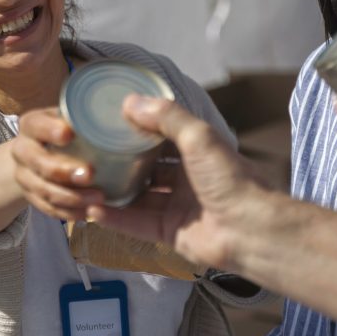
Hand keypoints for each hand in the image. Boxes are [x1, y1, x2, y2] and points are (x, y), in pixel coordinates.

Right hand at [11, 107, 105, 220]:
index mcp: (32, 124)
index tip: (68, 134)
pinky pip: (47, 209)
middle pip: (36, 162)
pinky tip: (87, 212)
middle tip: (90, 173)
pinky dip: (68, 212)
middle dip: (62, 170)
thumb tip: (132, 107)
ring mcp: (24, 176)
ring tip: (98, 198)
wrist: (38, 154)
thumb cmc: (67, 131)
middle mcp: (23, 149)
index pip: (35, 125)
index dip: (49, 130)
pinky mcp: (32, 197)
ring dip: (70, 196)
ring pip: (42, 190)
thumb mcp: (72, 117)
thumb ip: (90, 115)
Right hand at [87, 95, 262, 270]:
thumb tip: (130, 102)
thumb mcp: (199, 137)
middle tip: (90, 152)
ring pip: (138, 197)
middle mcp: (187, 178)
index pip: (162, 136)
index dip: (138, 129)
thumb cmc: (230, 179)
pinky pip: (136, 224)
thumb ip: (166, 117)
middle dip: (121, 161)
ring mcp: (177, 207)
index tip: (109, 121)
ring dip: (114, 190)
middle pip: (147, 167)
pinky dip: (115, 218)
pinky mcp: (169, 233)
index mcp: (198, 152)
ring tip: (85, 181)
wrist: (251, 231)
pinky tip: (91, 209)